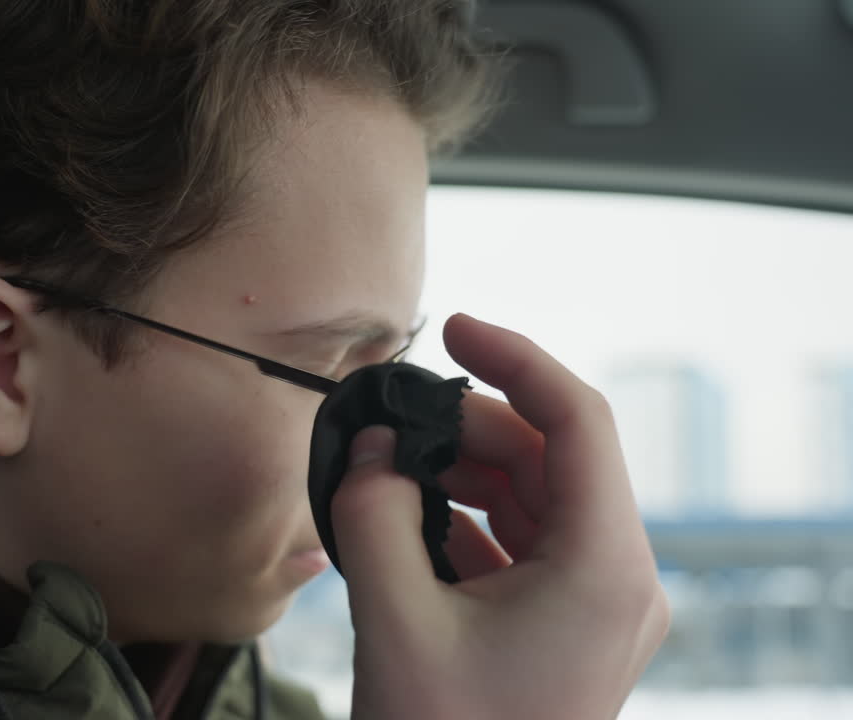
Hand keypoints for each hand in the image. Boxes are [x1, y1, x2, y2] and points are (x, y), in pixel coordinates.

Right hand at [331, 313, 669, 719]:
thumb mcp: (395, 620)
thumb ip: (370, 514)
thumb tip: (365, 447)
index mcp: (605, 568)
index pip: (577, 421)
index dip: (516, 359)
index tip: (454, 327)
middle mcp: (618, 578)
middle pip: (551, 455)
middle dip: (470, 426)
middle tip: (391, 422)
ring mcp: (597, 603)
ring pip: (535, 495)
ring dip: (462, 471)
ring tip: (388, 473)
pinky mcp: (566, 622)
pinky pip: (522, 539)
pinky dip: (468, 516)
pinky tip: (408, 521)